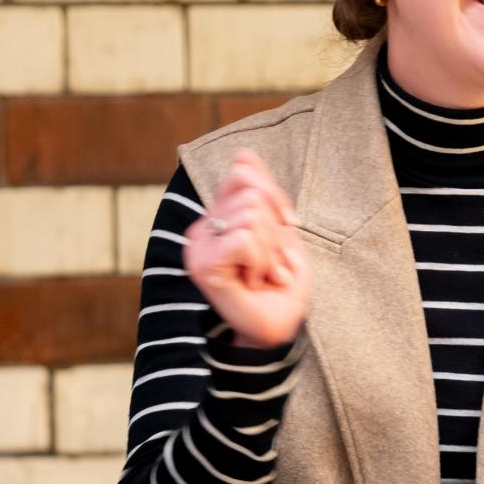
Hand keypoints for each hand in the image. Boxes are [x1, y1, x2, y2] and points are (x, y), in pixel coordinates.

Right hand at [182, 150, 309, 349]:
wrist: (278, 329)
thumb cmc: (281, 284)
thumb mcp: (281, 230)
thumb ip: (263, 192)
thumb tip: (242, 154)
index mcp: (219, 214)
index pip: (245, 175)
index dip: (275, 198)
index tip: (285, 228)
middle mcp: (203, 227)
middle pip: (252, 194)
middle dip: (276, 231)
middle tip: (270, 263)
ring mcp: (198, 245)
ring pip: (251, 216)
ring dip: (270, 251)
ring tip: (262, 274)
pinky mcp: (202, 264)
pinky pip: (244, 239)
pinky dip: (261, 261)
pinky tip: (252, 282)